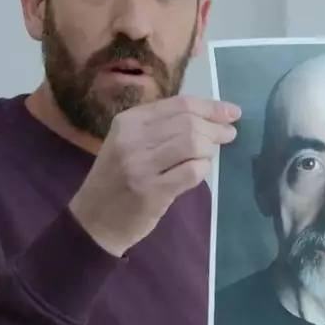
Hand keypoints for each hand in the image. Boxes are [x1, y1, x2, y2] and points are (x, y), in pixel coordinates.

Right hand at [69, 95, 239, 255]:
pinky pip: (192, 172)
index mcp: (127, 121)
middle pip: (189, 122)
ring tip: (210, 154)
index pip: (179, 104)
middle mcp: (132, 139)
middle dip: (216, 127)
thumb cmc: (116, 179)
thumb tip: (209, 116)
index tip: (231, 112)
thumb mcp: (128, 143)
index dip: (210, 107)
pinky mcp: (152, 192)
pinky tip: (200, 171)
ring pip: (193, 144)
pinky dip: (203, 169)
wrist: (93, 221)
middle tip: (228, 134)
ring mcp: (141, 166)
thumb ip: (161, 127)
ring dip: (210, 148)